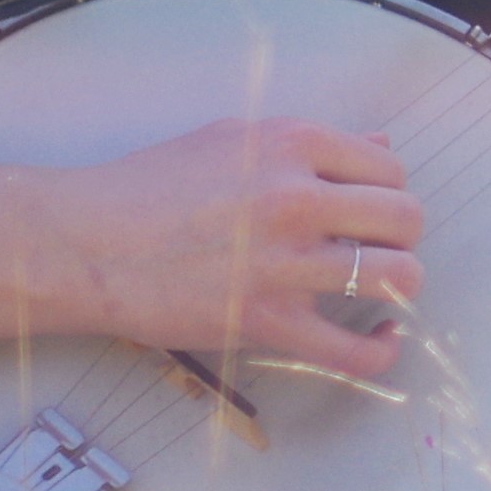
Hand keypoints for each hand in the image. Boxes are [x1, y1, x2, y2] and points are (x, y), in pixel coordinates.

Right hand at [50, 118, 426, 380]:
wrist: (83, 242)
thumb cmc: (151, 186)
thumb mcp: (233, 138)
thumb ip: (311, 146)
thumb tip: (380, 147)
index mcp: (292, 143)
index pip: (390, 167)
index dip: (387, 190)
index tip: (369, 208)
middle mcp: (297, 197)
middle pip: (406, 219)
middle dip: (401, 235)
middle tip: (374, 247)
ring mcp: (283, 262)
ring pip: (398, 276)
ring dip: (398, 284)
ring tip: (376, 287)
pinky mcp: (264, 321)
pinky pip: (353, 351)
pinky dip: (380, 350)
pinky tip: (380, 338)